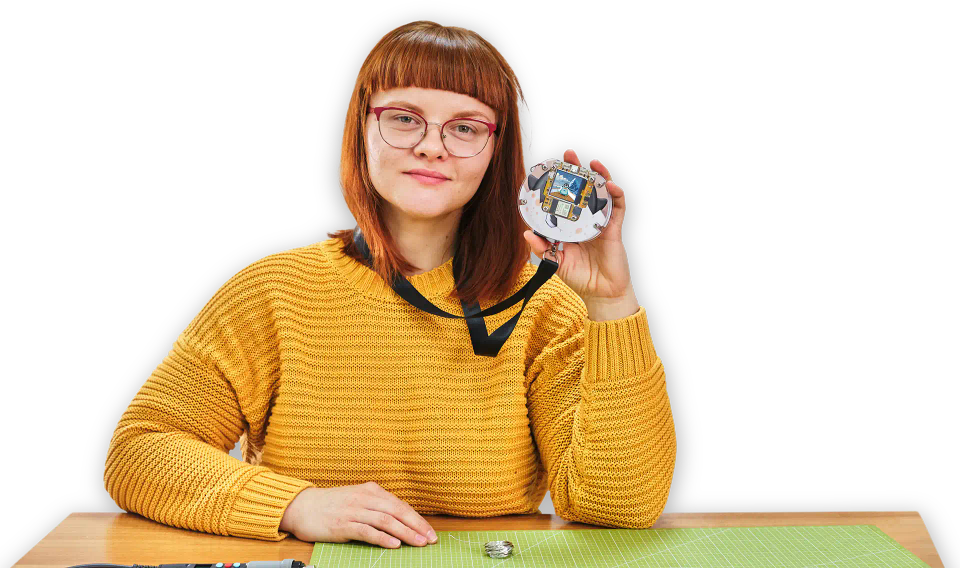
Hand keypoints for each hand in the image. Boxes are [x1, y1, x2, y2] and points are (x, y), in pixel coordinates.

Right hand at [280, 482, 437, 547]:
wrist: (302, 506)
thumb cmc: (331, 505)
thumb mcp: (357, 499)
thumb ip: (377, 507)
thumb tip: (401, 521)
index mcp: (371, 490)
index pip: (400, 505)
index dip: (417, 519)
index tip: (430, 531)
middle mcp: (365, 498)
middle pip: (397, 512)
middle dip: (417, 526)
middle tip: (430, 539)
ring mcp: (354, 511)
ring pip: (386, 521)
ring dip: (405, 533)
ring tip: (418, 543)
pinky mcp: (343, 524)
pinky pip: (367, 531)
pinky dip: (382, 538)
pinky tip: (394, 544)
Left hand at [523, 148, 633, 302]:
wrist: (602, 294)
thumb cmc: (581, 279)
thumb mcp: (557, 262)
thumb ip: (542, 248)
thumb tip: (526, 232)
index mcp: (573, 226)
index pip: (565, 200)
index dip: (559, 186)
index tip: (549, 172)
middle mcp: (587, 220)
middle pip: (583, 191)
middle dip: (578, 172)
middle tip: (569, 154)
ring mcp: (602, 223)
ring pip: (602, 194)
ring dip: (599, 176)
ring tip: (592, 163)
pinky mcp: (615, 228)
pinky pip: (617, 207)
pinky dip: (615, 194)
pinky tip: (610, 185)